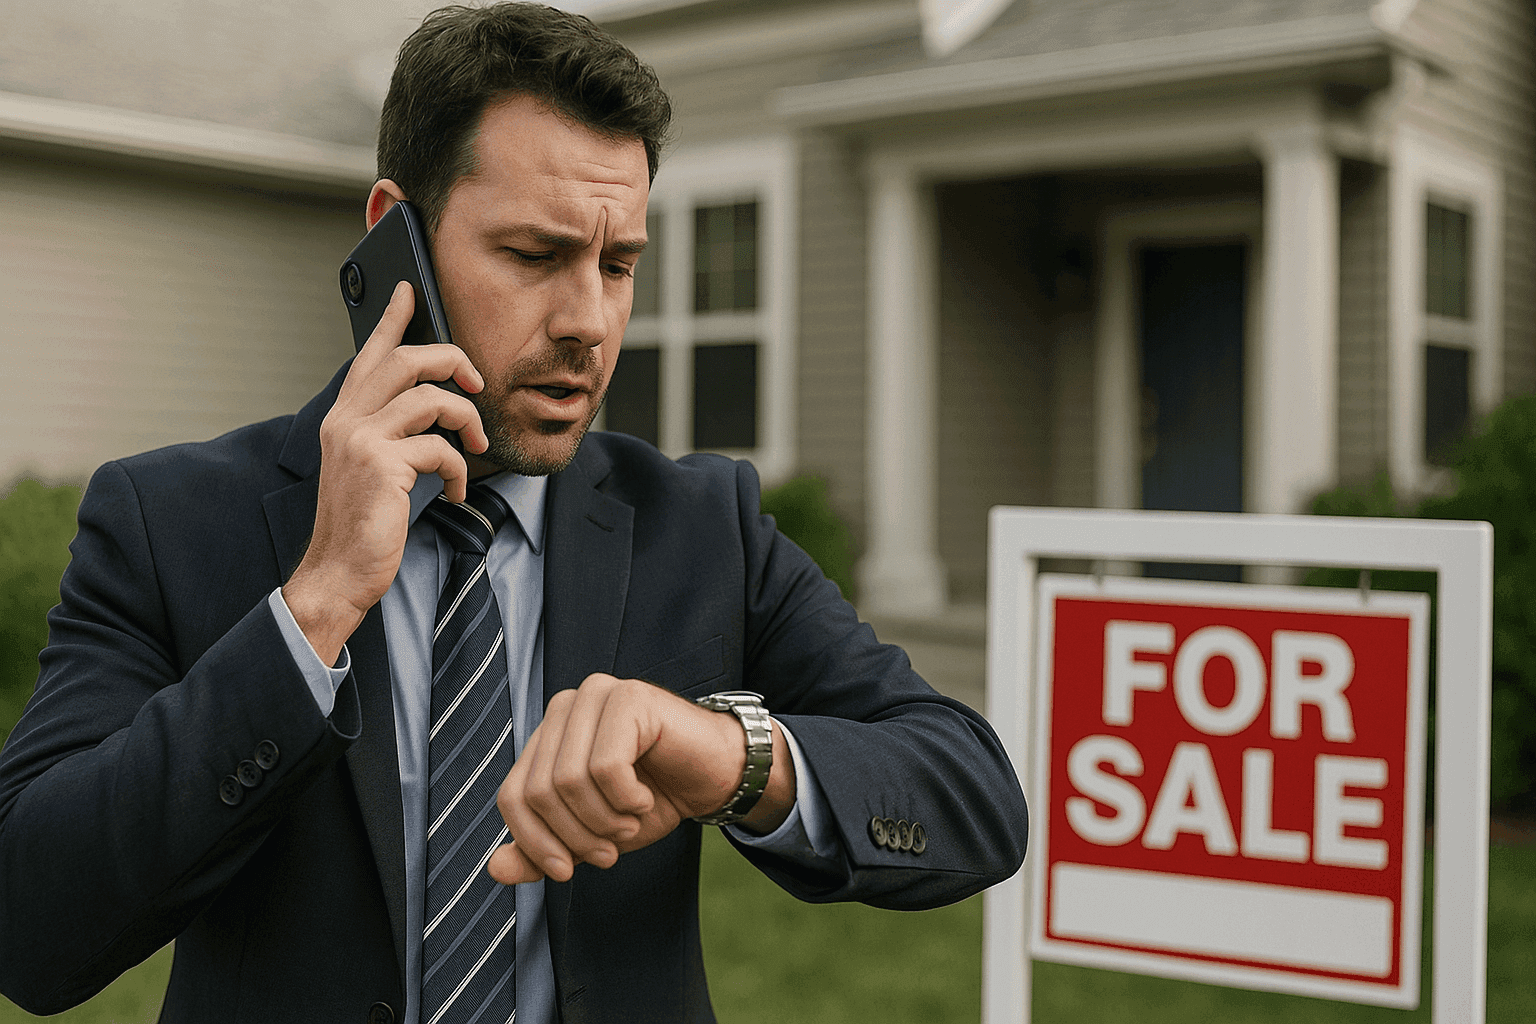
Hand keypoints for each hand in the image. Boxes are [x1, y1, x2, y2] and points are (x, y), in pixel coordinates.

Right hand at [282, 282, 489, 663]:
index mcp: (343, 416)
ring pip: (433, 399)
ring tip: (475, 450)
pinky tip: (455, 492)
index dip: (393, 319)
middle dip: (453, 362)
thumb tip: (434, 409)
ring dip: (467, 422)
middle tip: (478, 384)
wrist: (339, 572)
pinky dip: (459, 470)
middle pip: (408, 361)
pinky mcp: (381, 464)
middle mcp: (346, 419)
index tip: (410, 290)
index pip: (370, 355)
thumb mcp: (373, 469)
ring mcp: (361, 439)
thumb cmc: (363, 525)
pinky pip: (440, 448)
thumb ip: (391, 434)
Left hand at [488, 674, 794, 884]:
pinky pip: (606, 766)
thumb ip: (542, 850)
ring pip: (570, 780)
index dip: (535, 842)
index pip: (512, 795)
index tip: (567, 871)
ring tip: (629, 823)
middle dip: (576, 836)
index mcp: (547, 735)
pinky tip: (643, 798)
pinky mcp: (629, 698)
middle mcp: (564, 707)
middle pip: (540, 791)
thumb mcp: (589, 835)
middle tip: (610, 851)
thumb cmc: (651, 800)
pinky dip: (626, 799)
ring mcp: (595, 696)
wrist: (714, 779)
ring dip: (604, 821)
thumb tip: (496, 868)